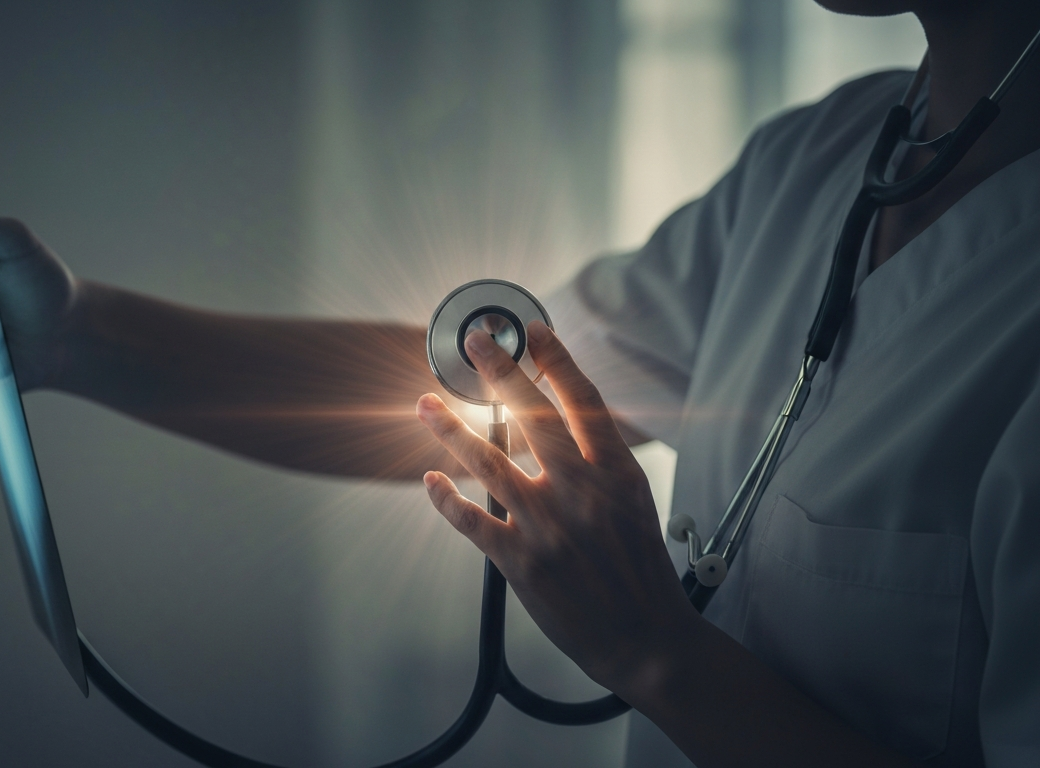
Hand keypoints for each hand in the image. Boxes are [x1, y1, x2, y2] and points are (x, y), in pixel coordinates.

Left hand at [416, 321, 697, 696]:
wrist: (645, 639)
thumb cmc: (641, 573)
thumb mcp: (636, 503)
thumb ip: (601, 463)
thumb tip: (567, 423)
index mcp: (617, 474)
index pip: (584, 401)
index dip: (557, 361)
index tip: (534, 331)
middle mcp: (581, 492)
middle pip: (533, 415)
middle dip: (499, 370)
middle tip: (475, 341)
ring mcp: (547, 525)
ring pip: (488, 460)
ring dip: (450, 428)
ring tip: (424, 404)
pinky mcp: (520, 560)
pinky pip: (471, 519)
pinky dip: (445, 497)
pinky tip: (431, 478)